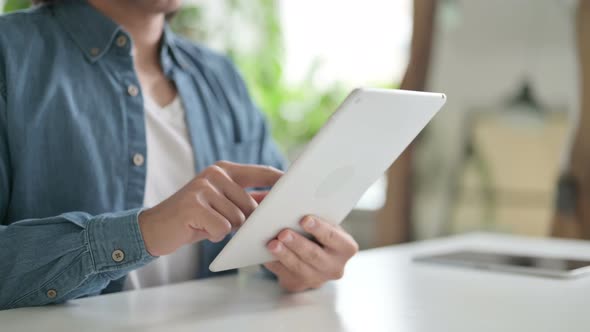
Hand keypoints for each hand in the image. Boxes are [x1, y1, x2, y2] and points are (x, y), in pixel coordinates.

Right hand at [139, 161, 282, 255]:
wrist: (154, 228)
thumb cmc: (194, 217)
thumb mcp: (222, 203)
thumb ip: (247, 198)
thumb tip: (278, 201)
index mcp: (224, 169)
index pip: (262, 172)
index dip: (281, 181)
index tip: (299, 188)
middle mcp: (215, 174)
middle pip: (251, 205)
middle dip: (244, 221)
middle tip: (222, 223)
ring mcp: (203, 188)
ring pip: (238, 219)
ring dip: (226, 229)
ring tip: (207, 224)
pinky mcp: (194, 205)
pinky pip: (222, 228)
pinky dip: (213, 235)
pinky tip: (199, 230)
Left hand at [264, 216, 358, 291]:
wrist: (315, 256)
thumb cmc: (318, 232)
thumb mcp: (323, 222)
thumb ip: (310, 210)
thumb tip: (287, 197)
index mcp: (346, 247)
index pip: (334, 237)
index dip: (320, 229)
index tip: (305, 219)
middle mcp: (335, 267)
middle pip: (314, 255)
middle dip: (298, 243)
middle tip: (283, 233)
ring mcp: (316, 279)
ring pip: (298, 266)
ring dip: (284, 254)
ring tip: (272, 244)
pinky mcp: (297, 284)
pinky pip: (283, 274)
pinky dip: (273, 263)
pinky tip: (264, 254)